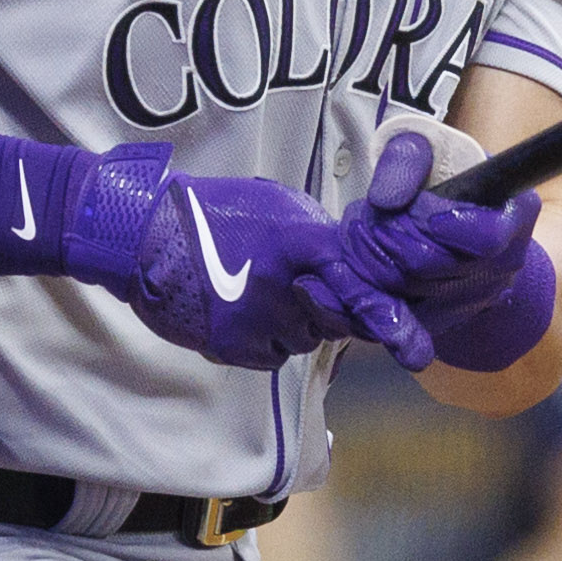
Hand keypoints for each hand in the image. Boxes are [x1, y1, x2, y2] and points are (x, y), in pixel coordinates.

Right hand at [59, 146, 421, 370]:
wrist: (145, 237)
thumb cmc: (213, 211)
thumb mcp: (276, 204)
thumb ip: (317, 235)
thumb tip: (350, 258)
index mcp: (299, 243)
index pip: (357, 282)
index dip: (386, 311)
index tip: (416, 346)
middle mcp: (285, 287)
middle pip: (338, 319)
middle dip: (339, 311)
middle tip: (315, 295)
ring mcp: (258, 322)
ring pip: (305, 339)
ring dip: (298, 323)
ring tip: (262, 292)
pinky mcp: (233, 346)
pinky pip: (272, 356)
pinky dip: (267, 340)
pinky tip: (244, 312)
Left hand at [335, 122, 555, 374]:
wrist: (452, 216)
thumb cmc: (443, 176)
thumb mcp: (427, 149)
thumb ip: (406, 160)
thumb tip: (385, 199)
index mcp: (513, 216)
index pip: (486, 238)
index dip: (448, 226)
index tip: (422, 212)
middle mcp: (502, 265)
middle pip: (428, 265)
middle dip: (386, 236)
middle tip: (363, 214)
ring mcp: (471, 300)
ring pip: (401, 291)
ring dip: (366, 261)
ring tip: (359, 233)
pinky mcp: (437, 322)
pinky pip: (387, 315)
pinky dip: (359, 290)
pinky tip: (350, 267)